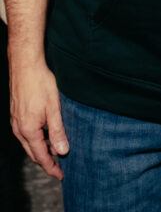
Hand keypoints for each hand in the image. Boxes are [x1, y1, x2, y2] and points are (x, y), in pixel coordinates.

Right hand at [9, 60, 68, 178]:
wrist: (25, 66)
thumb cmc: (41, 84)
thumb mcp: (53, 108)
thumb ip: (57, 131)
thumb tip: (62, 151)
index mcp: (29, 130)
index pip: (41, 156)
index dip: (51, 167)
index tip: (61, 175)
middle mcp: (19, 129)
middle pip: (33, 153)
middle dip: (46, 161)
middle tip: (59, 167)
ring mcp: (16, 122)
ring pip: (29, 143)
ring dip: (41, 150)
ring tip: (56, 151)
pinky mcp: (16, 114)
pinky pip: (25, 134)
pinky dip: (36, 139)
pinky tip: (45, 134)